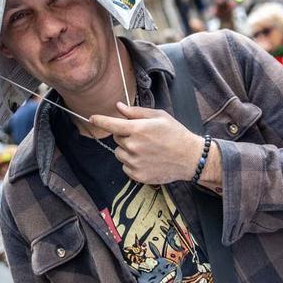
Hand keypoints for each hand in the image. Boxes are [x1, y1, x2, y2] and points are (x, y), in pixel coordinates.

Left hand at [89, 103, 206, 184]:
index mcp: (137, 129)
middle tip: (143, 136)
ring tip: (146, 150)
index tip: (92, 118)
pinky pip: (125, 167)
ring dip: (127, 150)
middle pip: (117, 138)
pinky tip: (147, 160)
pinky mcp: (137, 175)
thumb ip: (136, 112)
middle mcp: (133, 146)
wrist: (190, 158)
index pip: (111, 124)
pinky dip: (132, 163)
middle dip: (125, 136)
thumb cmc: (176, 134)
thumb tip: (118, 107)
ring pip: (119, 153)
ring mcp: (134, 162)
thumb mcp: (159, 117)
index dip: (100, 120)